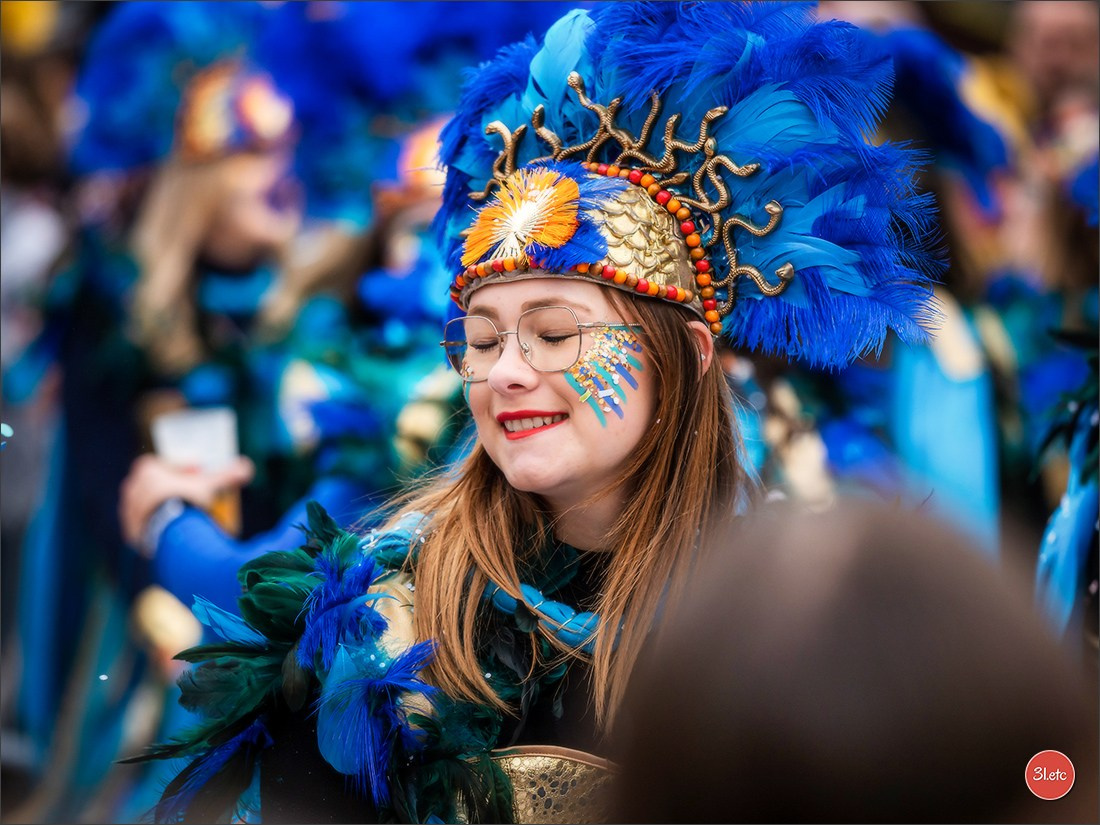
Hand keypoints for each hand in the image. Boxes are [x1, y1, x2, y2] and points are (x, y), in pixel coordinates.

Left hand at [119, 453, 254, 548]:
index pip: (166, 463)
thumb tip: (247, 466)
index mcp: (147, 470)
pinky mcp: (130, 531)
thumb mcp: (210, 485)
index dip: (184, 467)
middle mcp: (133, 487)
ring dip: (164, 507)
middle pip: (155, 484)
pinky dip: (158, 526)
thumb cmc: (187, 501)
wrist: (171, 532)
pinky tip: (173, 531)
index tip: (198, 473)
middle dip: (172, 488)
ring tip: (184, 515)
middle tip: (192, 495)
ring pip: (148, 505)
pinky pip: (145, 526)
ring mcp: (128, 510)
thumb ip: (227, 475)